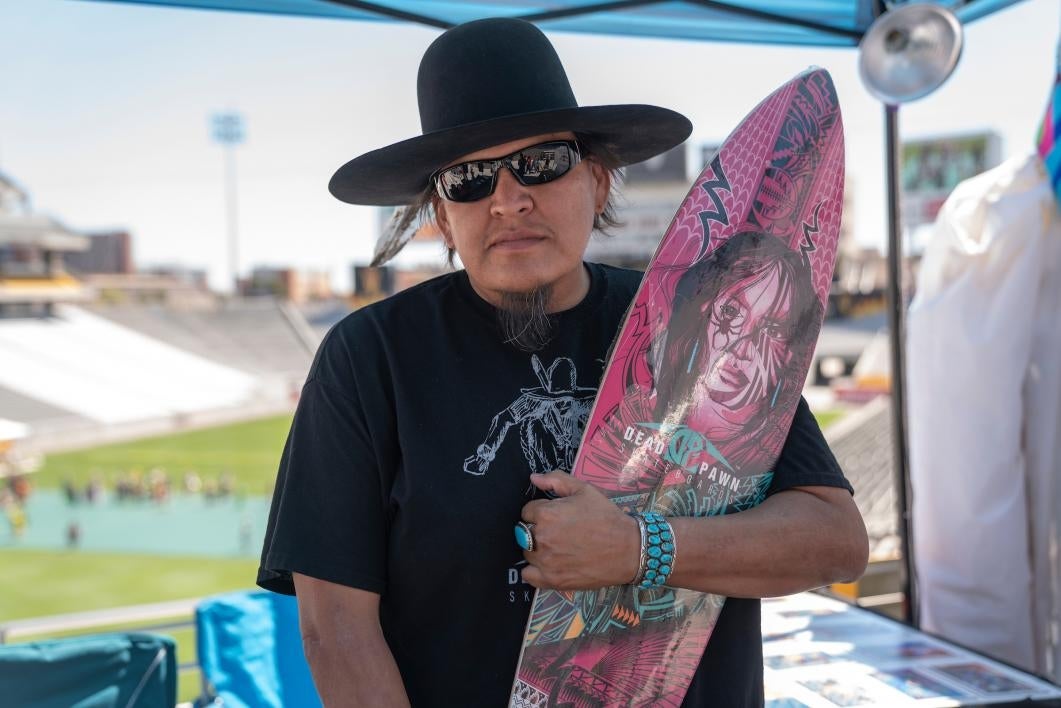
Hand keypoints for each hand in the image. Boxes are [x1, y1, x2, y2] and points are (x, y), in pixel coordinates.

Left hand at [519, 471, 639, 590]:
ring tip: (558, 548)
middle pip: (524, 532)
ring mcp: (545, 561)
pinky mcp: (552, 580)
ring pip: (526, 552)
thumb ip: (556, 480)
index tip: (556, 516)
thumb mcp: (585, 490)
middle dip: (537, 529)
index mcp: (547, 514)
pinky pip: (528, 575)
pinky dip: (534, 570)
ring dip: (536, 549)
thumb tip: (534, 478)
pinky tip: (549, 564)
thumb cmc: (607, 517)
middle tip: (559, 531)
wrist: (628, 549)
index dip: (541, 512)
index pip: (527, 511)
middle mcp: (542, 538)